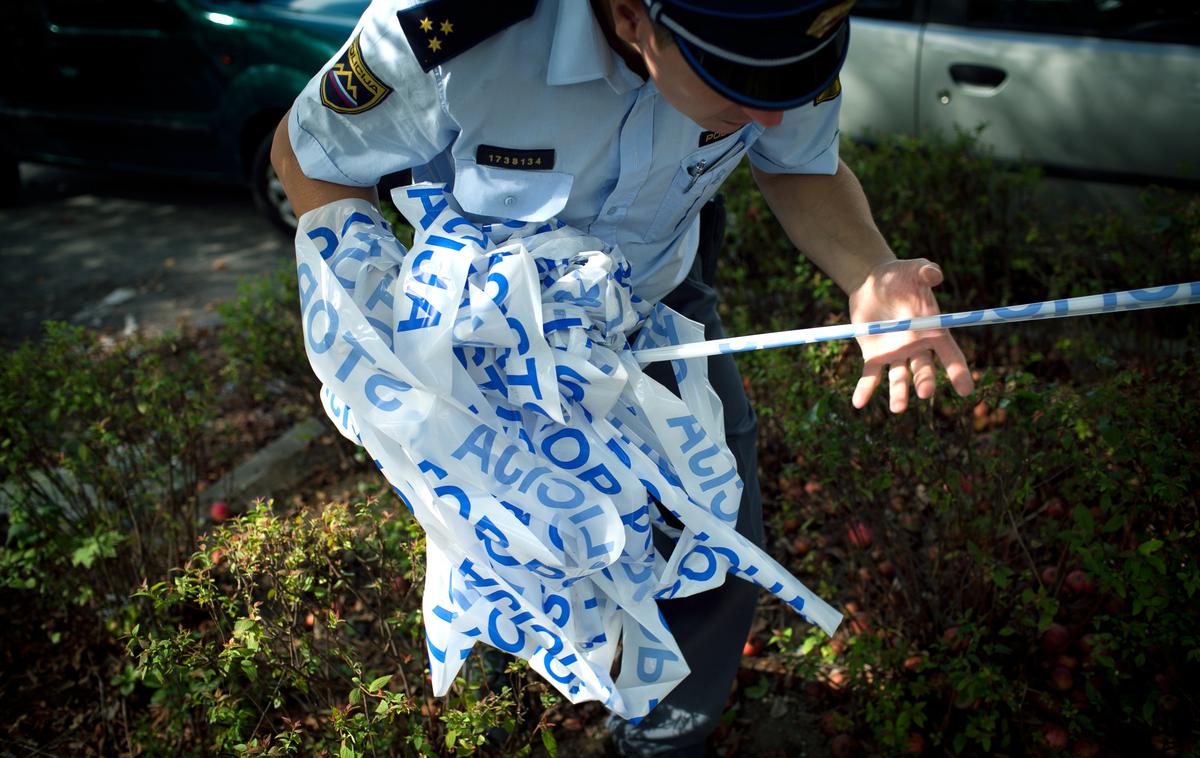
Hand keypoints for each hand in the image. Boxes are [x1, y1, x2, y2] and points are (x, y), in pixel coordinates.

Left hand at [848, 259, 973, 412]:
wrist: (872, 280)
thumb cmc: (900, 275)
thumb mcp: (914, 268)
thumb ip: (926, 270)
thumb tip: (934, 275)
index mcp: (932, 331)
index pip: (950, 355)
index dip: (958, 372)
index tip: (966, 391)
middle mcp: (916, 348)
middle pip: (924, 370)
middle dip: (925, 381)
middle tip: (925, 392)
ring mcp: (895, 354)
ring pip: (898, 378)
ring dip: (898, 393)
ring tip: (898, 409)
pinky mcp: (873, 356)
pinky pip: (870, 376)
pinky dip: (865, 390)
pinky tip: (859, 403)